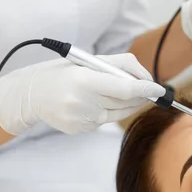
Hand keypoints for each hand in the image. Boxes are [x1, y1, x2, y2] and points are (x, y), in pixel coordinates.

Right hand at [0, 53, 164, 134]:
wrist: (31, 95)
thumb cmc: (63, 73)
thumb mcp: (87, 61)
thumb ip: (119, 66)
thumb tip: (146, 79)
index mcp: (84, 81)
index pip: (125, 89)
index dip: (146, 90)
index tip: (159, 89)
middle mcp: (83, 102)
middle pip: (125, 103)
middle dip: (141, 97)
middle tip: (149, 90)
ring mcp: (81, 120)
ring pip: (118, 114)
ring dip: (126, 104)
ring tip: (115, 92)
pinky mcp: (80, 130)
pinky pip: (104, 121)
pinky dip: (107, 112)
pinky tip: (92, 103)